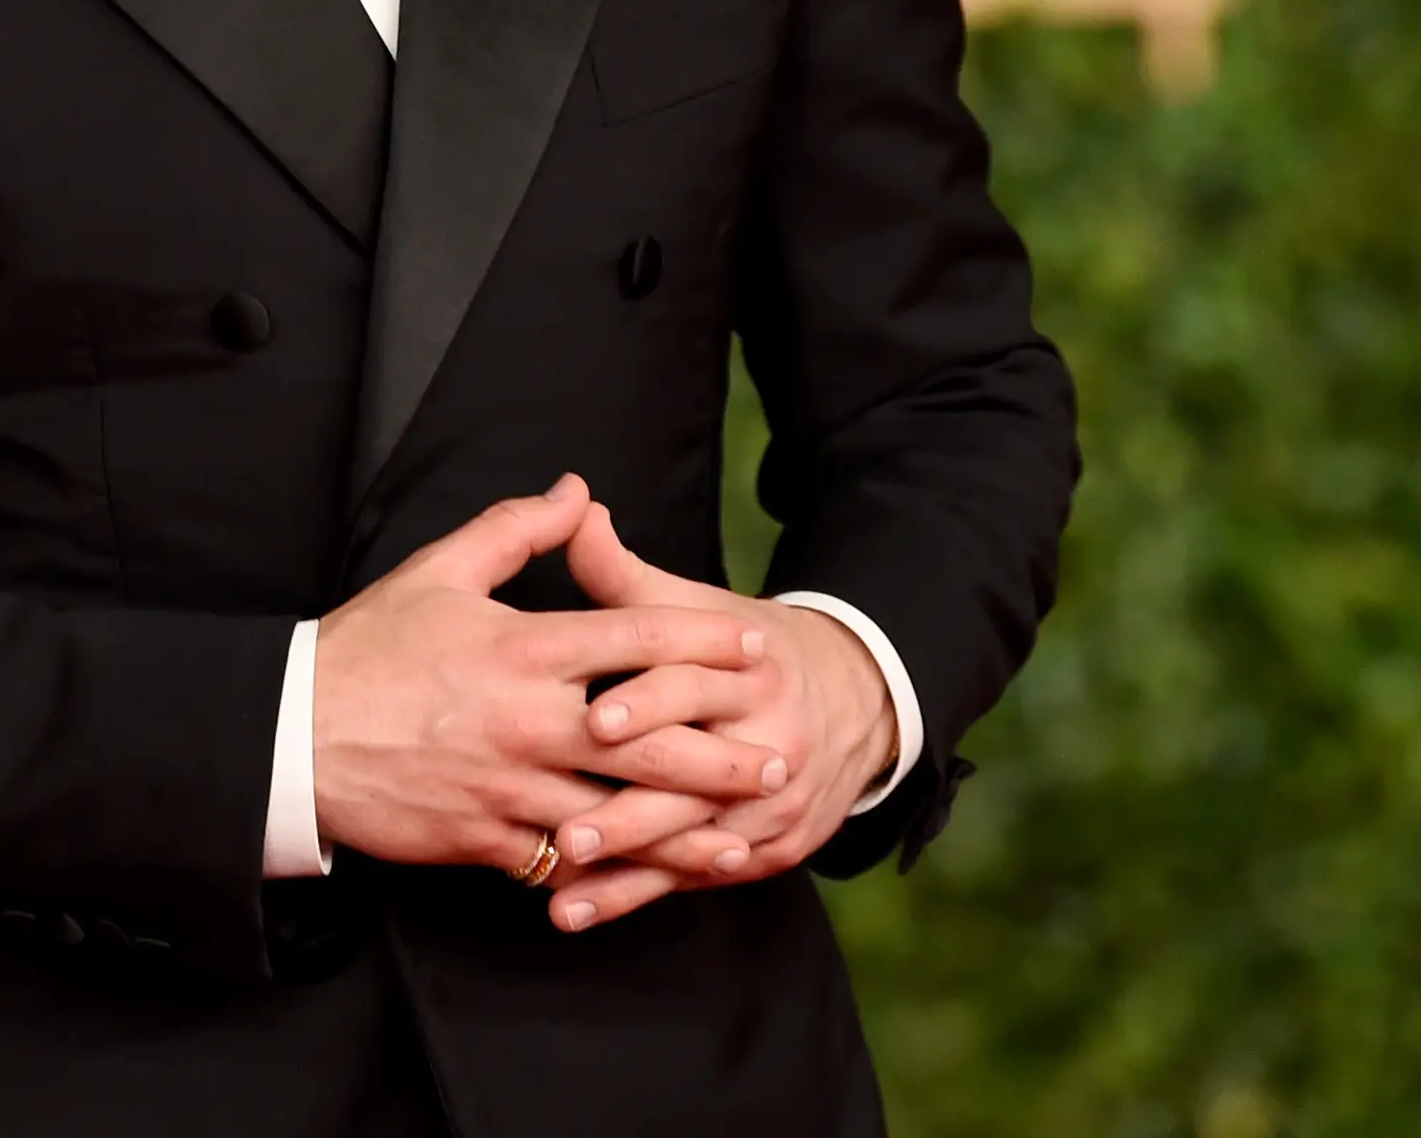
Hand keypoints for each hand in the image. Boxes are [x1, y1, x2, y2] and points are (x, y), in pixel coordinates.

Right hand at [310, 476, 784, 881]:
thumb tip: (578, 490)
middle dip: (723, 754)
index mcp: (520, 648)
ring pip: (621, 816)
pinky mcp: (487, 840)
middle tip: (780, 759)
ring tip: (743, 833)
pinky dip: (613, 874)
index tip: (755, 647)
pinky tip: (653, 877)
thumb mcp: (435, 572)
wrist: (294, 736)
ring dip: (689, 828)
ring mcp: (510, 787)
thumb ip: (515, 531)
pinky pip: (564, 863)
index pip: (634, 638)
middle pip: (650, 740)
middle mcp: (526, 720)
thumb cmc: (365, 649)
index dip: (703, 640)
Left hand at [537, 503, 898, 931]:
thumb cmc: (746, 649)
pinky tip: (576, 909)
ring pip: (695, 840)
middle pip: (698, 779)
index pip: (695, 689)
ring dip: (630, 865)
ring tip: (564, 874)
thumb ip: (629, 575)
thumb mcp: (700, 607)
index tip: (594, 719)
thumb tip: (575, 510)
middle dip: (634, 808)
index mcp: (749, 674)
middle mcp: (767, 744)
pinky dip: (639, 894)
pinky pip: (697, 876)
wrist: (856, 702)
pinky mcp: (766, 850)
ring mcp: (772, 806)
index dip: (647, 701)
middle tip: (568, 828)